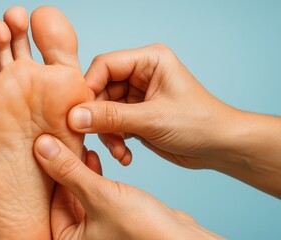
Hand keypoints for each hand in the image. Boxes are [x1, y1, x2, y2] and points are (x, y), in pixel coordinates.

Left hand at [33, 134, 222, 239]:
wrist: (182, 239)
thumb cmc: (144, 230)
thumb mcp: (100, 196)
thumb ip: (69, 171)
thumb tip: (42, 147)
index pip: (50, 200)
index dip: (50, 169)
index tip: (50, 144)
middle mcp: (80, 238)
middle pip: (63, 196)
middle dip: (67, 168)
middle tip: (66, 142)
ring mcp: (96, 230)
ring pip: (80, 193)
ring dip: (81, 170)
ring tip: (84, 147)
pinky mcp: (111, 219)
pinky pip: (95, 194)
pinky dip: (94, 176)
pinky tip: (95, 158)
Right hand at [67, 44, 280, 197]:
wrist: (219, 147)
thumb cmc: (198, 123)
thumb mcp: (152, 119)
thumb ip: (111, 117)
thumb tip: (75, 117)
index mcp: (148, 61)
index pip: (104, 66)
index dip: (88, 88)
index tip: (78, 114)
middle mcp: (141, 74)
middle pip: (101, 90)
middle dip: (99, 118)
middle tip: (100, 138)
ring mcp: (138, 96)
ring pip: (104, 110)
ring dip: (107, 133)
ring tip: (119, 151)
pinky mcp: (136, 115)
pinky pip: (113, 124)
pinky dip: (115, 140)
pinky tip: (126, 155)